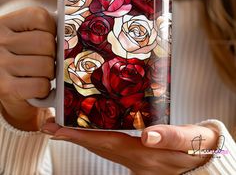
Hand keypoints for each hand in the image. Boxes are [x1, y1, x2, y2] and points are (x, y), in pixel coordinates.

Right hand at [0, 7, 55, 130]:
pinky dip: (43, 89)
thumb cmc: (17, 62)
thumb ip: (40, 30)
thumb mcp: (20, 39)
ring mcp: (0, 64)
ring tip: (39, 75)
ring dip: (48, 74)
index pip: (40, 17)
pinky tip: (35, 88)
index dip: (51, 30)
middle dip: (52, 55)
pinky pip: (40, 85)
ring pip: (46, 65)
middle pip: (47, 43)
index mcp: (3, 24)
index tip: (47, 40)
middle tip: (44, 61)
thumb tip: (65, 29)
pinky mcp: (5, 88)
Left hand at [42, 120, 217, 174]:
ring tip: (62, 127)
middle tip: (49, 125)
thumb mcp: (192, 139)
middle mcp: (136, 160)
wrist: (208, 158)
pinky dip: (96, 139)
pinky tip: (90, 131)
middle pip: (98, 147)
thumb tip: (147, 136)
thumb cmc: (201, 147)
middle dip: (71, 137)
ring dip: (81, 138)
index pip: (106, 143)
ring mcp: (136, 161)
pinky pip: (112, 147)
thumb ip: (171, 137)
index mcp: (146, 155)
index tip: (57, 129)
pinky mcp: (139, 157)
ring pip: (103, 148)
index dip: (80, 136)